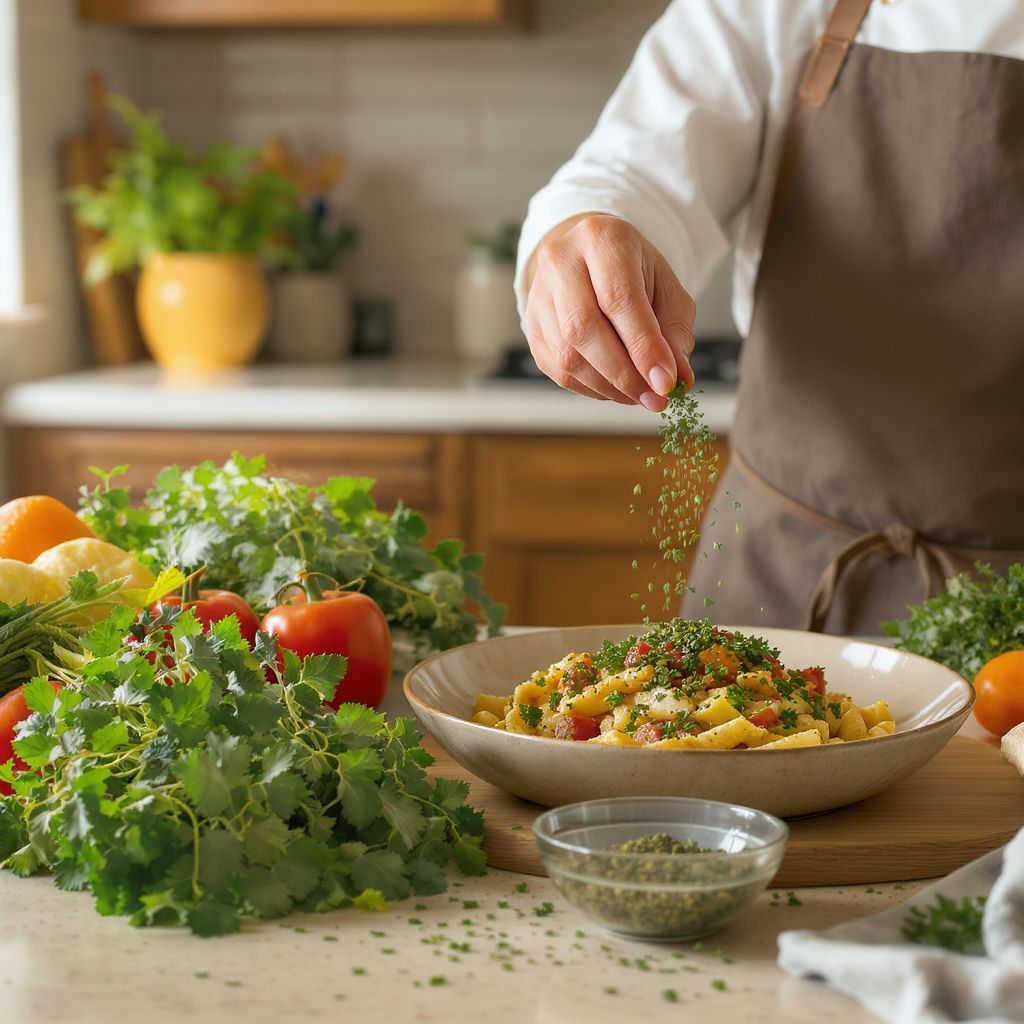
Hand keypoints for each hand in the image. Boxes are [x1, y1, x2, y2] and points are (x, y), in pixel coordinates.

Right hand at [523, 214, 695, 410]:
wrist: (591, 259)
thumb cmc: (634, 273)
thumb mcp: (666, 289)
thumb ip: (674, 332)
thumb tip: (677, 378)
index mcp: (600, 238)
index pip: (618, 297)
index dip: (643, 346)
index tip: (666, 381)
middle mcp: (561, 261)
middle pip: (584, 328)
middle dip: (623, 373)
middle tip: (654, 398)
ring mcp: (538, 294)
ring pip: (567, 355)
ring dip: (608, 386)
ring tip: (639, 394)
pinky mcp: (531, 326)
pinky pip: (557, 370)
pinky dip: (591, 388)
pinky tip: (615, 388)